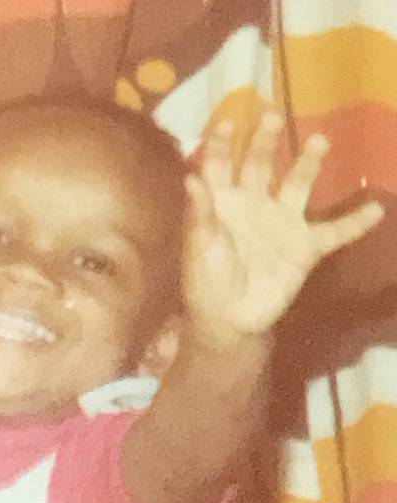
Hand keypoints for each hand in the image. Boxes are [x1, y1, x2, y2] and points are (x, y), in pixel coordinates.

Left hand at [183, 113, 384, 348]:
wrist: (230, 319)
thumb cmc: (206, 281)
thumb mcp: (199, 248)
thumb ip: (199, 215)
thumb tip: (190, 178)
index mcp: (222, 203)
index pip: (218, 165)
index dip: (220, 144)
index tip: (227, 122)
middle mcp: (252, 204)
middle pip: (259, 164)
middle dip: (265, 141)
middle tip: (273, 117)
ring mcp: (281, 223)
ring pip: (298, 185)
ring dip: (308, 164)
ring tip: (320, 141)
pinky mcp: (304, 247)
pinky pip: (334, 232)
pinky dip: (354, 223)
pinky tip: (376, 209)